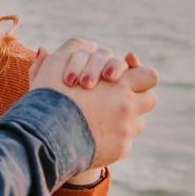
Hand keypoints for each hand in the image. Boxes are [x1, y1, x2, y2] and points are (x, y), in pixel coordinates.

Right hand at [30, 39, 158, 170]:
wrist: (45, 137)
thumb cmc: (49, 97)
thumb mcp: (56, 65)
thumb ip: (74, 49)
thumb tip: (85, 44)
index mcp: (120, 84)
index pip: (149, 76)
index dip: (139, 75)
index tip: (125, 78)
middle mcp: (128, 108)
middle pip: (149, 100)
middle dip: (135, 98)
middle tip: (114, 99)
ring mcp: (126, 131)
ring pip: (137, 123)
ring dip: (125, 119)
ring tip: (100, 118)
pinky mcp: (119, 150)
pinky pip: (124, 142)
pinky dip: (112, 139)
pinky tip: (93, 136)